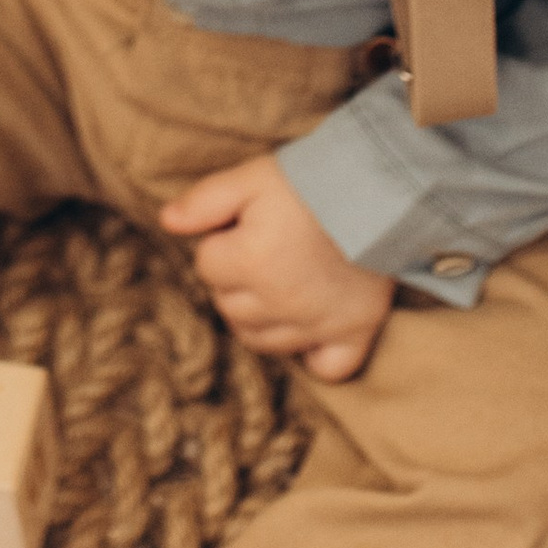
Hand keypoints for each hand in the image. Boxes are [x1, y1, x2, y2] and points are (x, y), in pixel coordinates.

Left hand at [159, 153, 393, 380]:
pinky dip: (315, 357)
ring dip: (262, 319)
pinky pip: (326, 369)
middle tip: (263, 250)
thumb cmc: (311, 181)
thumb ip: (204, 201)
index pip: (207, 266)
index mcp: (250, 261)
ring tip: (280, 284)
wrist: (381, 189)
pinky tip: (311, 333)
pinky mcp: (355, 333)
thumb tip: (166, 221)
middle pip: (230, 308)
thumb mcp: (251, 177)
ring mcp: (319, 324)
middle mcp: (281, 302)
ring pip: (264, 343)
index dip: (221, 243)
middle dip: (236, 282)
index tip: (243, 224)